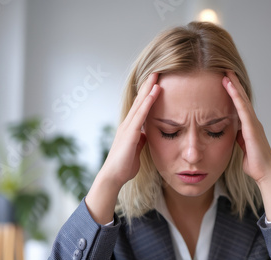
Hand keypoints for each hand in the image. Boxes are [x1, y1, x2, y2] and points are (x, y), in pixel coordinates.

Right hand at [100, 73, 160, 187]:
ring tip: (156, 76)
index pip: (141, 106)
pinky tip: (154, 94)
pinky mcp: (130, 134)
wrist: (113, 177)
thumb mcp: (137, 149)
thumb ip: (141, 140)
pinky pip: (141, 115)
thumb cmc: (124, 165)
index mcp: (130, 127)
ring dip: (148, 89)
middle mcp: (127, 124)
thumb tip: (146, 134)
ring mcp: (127, 127)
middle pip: (140, 100)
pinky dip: (148, 103)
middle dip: (148, 85)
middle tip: (157, 71)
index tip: (156, 82)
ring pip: (140, 104)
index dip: (148, 93)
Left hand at [221, 71, 270, 183]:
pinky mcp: (252, 127)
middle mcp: (253, 121)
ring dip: (234, 85)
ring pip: (242, 99)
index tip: (225, 81)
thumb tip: (232, 133)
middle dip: (234, 83)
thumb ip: (238, 138)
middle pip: (242, 98)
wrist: (265, 173)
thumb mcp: (242, 147)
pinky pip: (242, 108)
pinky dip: (235, 96)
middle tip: (225, 69)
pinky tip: (230, 86)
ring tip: (226, 72)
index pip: (239, 105)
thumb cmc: (255, 163)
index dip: (233, 92)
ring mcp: (253, 123)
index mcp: (249, 126)